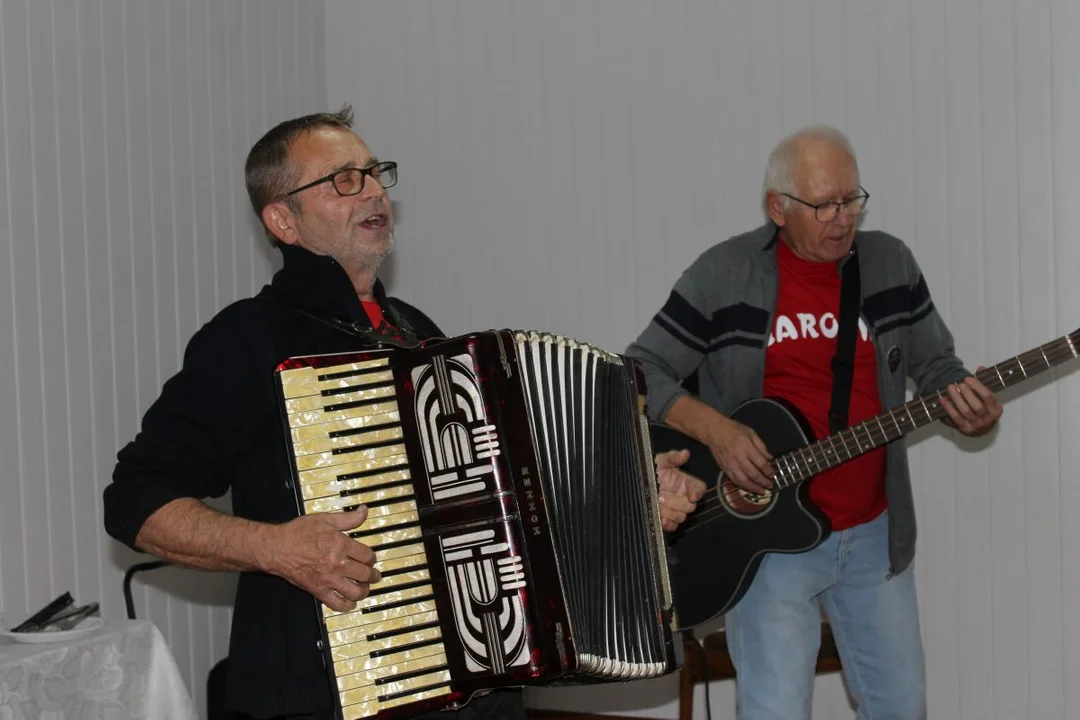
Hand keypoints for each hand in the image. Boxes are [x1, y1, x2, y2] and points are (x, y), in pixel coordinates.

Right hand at [262, 507, 380, 611]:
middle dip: (373, 575)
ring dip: (364, 591)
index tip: (370, 559)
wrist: (276, 548)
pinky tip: (350, 602)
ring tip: (365, 587)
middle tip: (374, 575)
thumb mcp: (324, 519)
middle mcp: (337, 564)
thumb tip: (363, 511)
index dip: (372, 558)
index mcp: (341, 545)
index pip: (368, 556)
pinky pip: (337, 604)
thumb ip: (347, 518)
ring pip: (356, 592)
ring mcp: (328, 579)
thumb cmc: (297, 533)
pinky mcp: (318, 591)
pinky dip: (347, 605)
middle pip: (365, 574)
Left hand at [656, 449, 706, 531]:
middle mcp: (682, 496)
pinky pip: (673, 526)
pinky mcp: (666, 518)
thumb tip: (686, 453)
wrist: (633, 482)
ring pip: (681, 517)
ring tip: (658, 505)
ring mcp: (674, 509)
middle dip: (677, 503)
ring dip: (670, 513)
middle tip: (662, 497)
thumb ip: (672, 457)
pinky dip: (668, 524)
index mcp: (684, 482)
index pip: (699, 489)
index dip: (698, 493)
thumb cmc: (649, 469)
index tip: (691, 496)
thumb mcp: (659, 461)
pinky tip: (661, 519)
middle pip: (691, 506)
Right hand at [707, 417, 773, 493]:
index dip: (768, 471)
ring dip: (753, 488)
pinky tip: (749, 488)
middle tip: (770, 485)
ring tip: (761, 491)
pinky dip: (742, 486)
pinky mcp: (724, 468)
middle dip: (763, 482)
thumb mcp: (751, 432)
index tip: (773, 474)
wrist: (713, 431)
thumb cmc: (733, 429)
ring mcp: (730, 464)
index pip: (761, 463)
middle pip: (753, 474)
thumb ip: (761, 446)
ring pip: (743, 480)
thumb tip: (770, 458)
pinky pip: (734, 480)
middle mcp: (738, 457)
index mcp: (746, 446)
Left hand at [940, 368, 1002, 436]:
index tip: (968, 379)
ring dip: (957, 398)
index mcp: (996, 409)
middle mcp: (988, 419)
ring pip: (965, 411)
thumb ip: (983, 382)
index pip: (988, 397)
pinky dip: (949, 408)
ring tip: (950, 388)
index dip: (978, 387)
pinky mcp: (965, 429)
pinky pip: (956, 417)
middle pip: (977, 405)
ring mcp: (976, 425)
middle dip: (967, 393)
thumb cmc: (984, 408)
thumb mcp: (986, 396)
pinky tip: (943, 399)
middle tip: (959, 384)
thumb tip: (981, 368)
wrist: (981, 428)